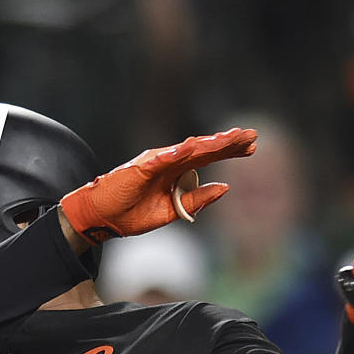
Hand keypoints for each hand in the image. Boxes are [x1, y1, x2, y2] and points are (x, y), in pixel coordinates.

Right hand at [60, 128, 257, 243]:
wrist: (101, 218)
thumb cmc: (131, 213)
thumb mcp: (172, 211)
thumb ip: (196, 199)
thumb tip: (224, 187)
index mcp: (175, 172)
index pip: (207, 158)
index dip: (229, 151)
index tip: (253, 148)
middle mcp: (167, 162)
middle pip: (202, 149)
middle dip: (228, 142)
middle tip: (252, 135)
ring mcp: (154, 163)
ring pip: (187, 150)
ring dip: (209, 143)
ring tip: (230, 138)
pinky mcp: (139, 168)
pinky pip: (161, 159)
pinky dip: (176, 153)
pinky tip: (193, 146)